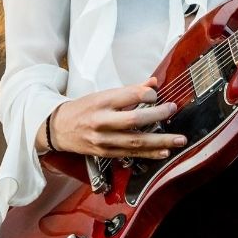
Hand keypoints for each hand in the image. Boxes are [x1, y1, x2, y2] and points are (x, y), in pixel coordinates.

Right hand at [48, 76, 187, 158]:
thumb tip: (153, 82)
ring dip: (160, 141)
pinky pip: (131, 154)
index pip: (129, 96)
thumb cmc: (83, 108)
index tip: (156, 94)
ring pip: (136, 141)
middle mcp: (102, 121)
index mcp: (102, 102)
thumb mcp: (102, 94)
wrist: (58, 128)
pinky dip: (149, 154)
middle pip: (134, 120)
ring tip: (179, 140)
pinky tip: (164, 152)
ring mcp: (104, 140)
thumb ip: (130, 90)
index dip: (147, 94)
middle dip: (157, 116)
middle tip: (173, 110)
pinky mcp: (105, 153)